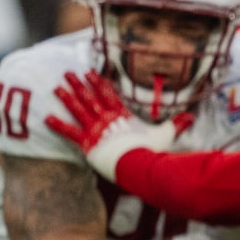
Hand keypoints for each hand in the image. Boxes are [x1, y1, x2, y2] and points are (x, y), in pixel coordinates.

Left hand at [47, 71, 192, 182]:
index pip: (109, 95)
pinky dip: (59, 126)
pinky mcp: (88, 144)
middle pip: (91, 98)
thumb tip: (193, 116)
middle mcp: (108, 119)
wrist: (140, 166)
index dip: (99, 83)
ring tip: (57, 87)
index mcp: (123, 116)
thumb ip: (177, 125)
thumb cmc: (153, 152)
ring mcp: (96, 130)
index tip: (90, 72)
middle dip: (79, 85)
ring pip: (79, 110)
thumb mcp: (166, 136)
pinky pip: (70, 133)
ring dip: (67, 98)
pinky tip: (46, 118)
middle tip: (69, 73)